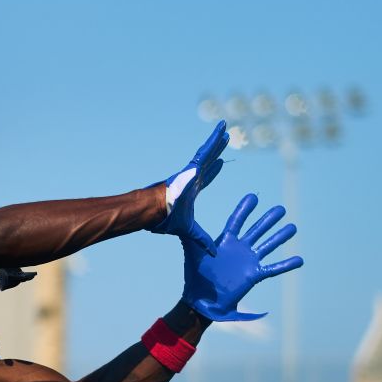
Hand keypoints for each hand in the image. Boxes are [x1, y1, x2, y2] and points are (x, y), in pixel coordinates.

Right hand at [148, 121, 228, 255]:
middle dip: (217, 152)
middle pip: (208, 161)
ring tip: (226, 128)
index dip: (213, 172)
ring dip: (217, 141)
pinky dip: (214, 138)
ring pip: (208, 152)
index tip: (220, 163)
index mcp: (191, 191)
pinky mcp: (191, 166)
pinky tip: (222, 127)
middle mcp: (192, 178)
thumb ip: (202, 240)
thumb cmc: (166, 220)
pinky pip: (206, 148)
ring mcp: (191, 171)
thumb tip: (213, 253)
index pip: (205, 179)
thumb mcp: (190, 231)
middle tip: (226, 141)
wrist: (155, 210)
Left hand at [182, 193, 303, 321]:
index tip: (253, 197)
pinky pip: (272, 268)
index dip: (245, 209)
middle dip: (269, 219)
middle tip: (281, 209)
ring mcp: (248, 261)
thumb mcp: (191, 250)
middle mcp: (239, 249)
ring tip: (293, 227)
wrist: (201, 298)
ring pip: (268, 245)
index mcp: (225, 241)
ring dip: (280, 237)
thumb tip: (180, 221)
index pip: (237, 221)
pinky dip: (286, 264)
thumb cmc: (195, 274)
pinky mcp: (253, 275)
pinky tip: (299, 259)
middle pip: (257, 229)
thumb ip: (190, 235)